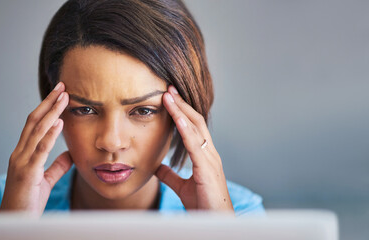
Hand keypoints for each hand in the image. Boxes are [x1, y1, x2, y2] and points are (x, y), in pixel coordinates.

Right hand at [0, 82, 72, 216]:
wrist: (17, 221)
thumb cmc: (28, 202)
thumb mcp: (45, 180)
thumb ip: (56, 165)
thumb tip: (69, 153)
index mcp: (23, 154)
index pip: (34, 125)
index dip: (46, 108)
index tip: (60, 95)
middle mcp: (20, 153)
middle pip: (34, 121)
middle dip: (49, 102)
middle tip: (62, 87)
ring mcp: (21, 162)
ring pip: (36, 131)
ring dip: (51, 112)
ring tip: (64, 97)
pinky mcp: (27, 173)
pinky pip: (40, 150)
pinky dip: (50, 134)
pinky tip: (59, 122)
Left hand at [155, 85, 232, 210]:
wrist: (215, 221)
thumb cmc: (203, 204)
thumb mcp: (182, 186)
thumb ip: (170, 175)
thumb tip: (157, 166)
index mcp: (204, 155)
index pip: (193, 127)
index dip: (181, 112)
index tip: (169, 98)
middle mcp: (209, 153)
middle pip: (195, 121)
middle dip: (181, 104)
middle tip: (168, 88)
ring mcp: (210, 159)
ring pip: (195, 128)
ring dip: (181, 110)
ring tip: (168, 95)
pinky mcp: (207, 168)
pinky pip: (195, 144)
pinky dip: (186, 129)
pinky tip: (177, 117)